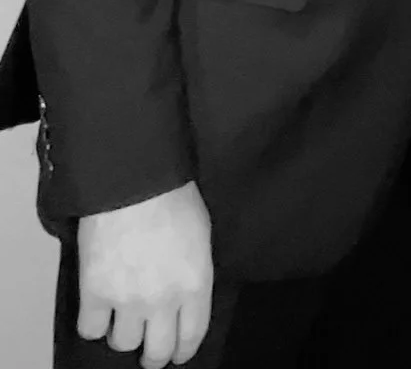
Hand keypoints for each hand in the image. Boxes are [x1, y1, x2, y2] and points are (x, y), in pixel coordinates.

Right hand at [77, 181, 212, 367]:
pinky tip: (98, 308)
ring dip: (123, 333)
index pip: (191, 337)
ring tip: (123, 318)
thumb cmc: (173, 196)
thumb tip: (185, 295)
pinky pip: (91, 329)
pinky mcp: (95, 293)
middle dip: (153, 354)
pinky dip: (94, 322)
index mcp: (196, 284)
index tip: (177, 353)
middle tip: (148, 347)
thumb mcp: (201, 234)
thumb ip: (194, 272)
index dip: (182, 350)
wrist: (134, 179)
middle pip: (157, 352)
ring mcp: (128, 299)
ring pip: (123, 343)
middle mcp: (164, 300)